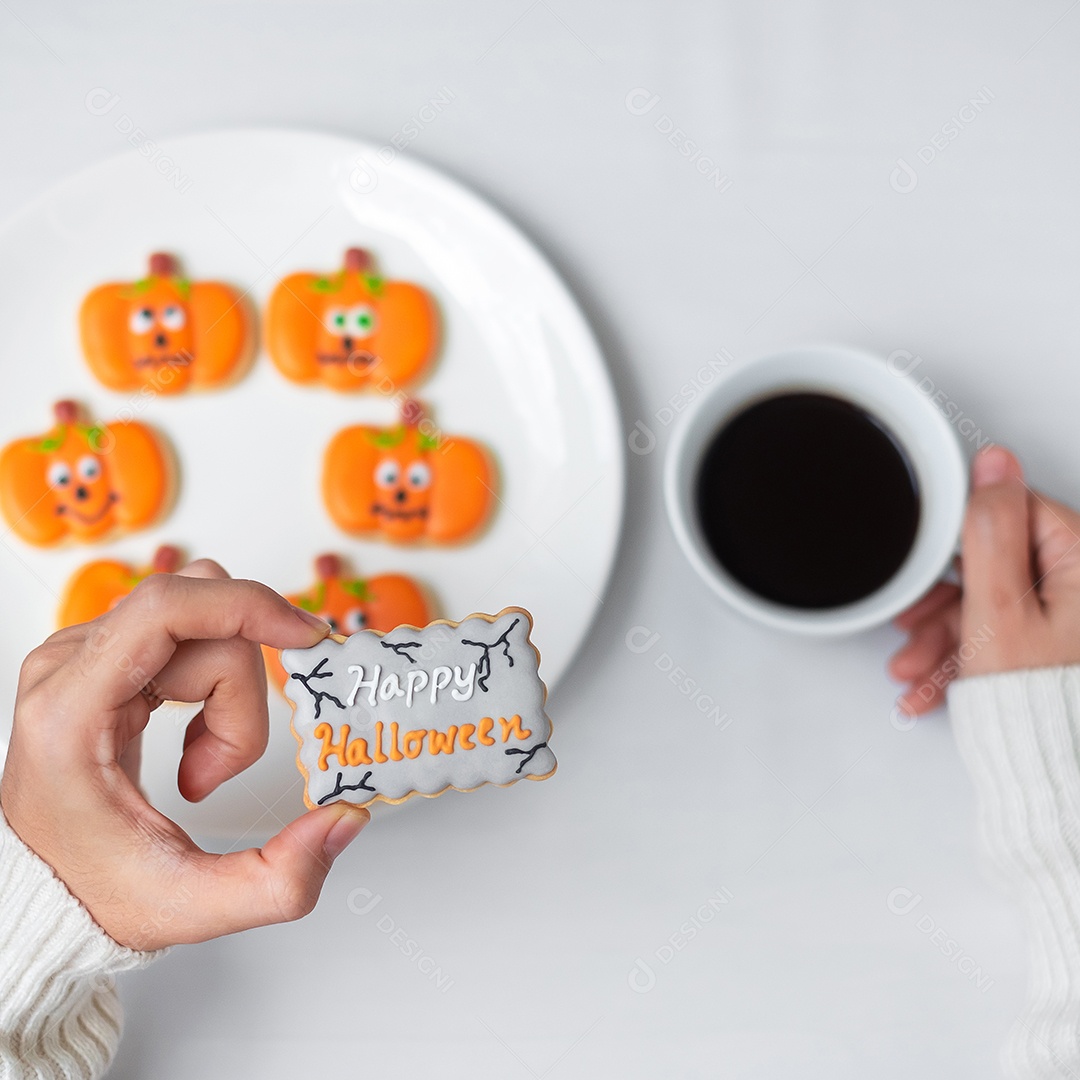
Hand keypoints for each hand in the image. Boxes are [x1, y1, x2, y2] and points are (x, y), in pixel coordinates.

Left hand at [0, 560, 369, 949]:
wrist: (45, 890)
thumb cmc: (96, 892)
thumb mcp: (191, 905)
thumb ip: (280, 878)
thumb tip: (347, 816)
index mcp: (70, 712)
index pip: (165, 609)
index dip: (246, 607)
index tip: (305, 637)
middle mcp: (68, 668)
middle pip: (200, 620)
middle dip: (243, 691)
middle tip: (226, 769)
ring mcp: (84, 657)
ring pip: (202, 625)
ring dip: (231, 695)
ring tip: (204, 767)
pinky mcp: (106, 658)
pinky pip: (191, 637)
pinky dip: (218, 689)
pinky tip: (195, 744)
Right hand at [890, 445, 1079, 714]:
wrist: (1048, 776)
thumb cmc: (1036, 704)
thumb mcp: (998, 609)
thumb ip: (990, 530)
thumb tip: (994, 465)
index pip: (1011, 513)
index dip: (961, 541)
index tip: (934, 568)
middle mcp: (1078, 586)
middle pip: (993, 564)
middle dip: (943, 604)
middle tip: (916, 626)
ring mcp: (1065, 620)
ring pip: (988, 604)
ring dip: (942, 637)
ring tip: (915, 669)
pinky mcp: (1049, 647)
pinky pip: (997, 635)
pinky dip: (961, 658)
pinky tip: (935, 682)